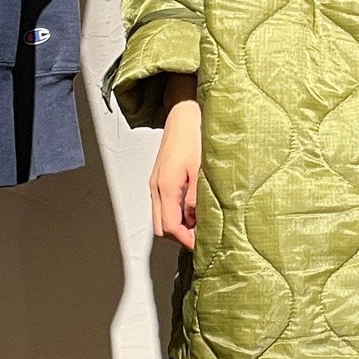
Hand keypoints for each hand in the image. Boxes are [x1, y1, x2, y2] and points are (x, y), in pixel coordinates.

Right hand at [151, 75, 200, 248]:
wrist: (185, 114)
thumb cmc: (194, 135)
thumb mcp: (202, 170)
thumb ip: (197, 198)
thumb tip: (196, 220)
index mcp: (166, 186)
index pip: (171, 226)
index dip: (186, 239)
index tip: (200, 245)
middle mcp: (156, 186)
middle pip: (162, 227)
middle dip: (181, 236)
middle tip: (202, 237)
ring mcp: (156, 183)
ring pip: (161, 217)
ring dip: (179, 224)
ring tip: (200, 223)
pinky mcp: (160, 179)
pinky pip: (164, 204)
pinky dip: (176, 212)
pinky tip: (193, 208)